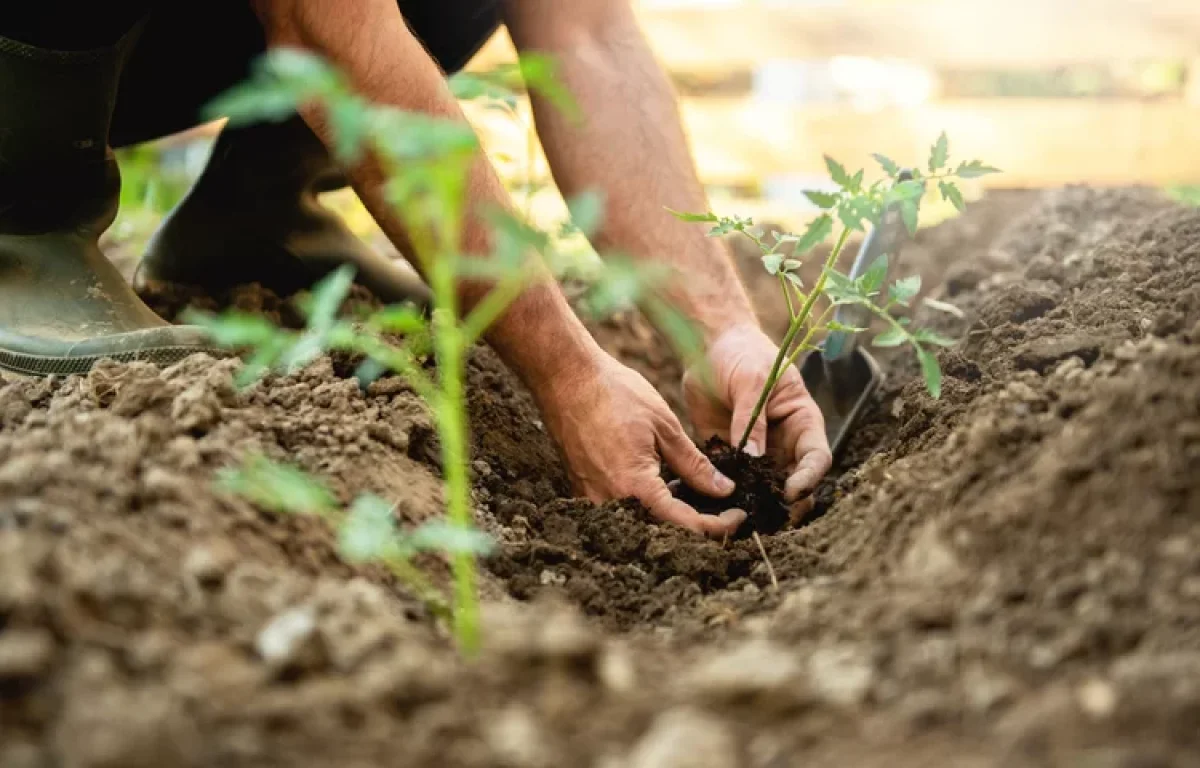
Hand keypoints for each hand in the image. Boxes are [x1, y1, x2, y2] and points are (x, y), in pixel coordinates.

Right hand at [537, 351, 746, 536]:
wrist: (566, 378)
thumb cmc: (615, 394)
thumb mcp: (665, 426)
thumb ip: (695, 465)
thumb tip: (724, 491)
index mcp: (635, 486)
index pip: (685, 525)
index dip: (718, 526)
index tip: (739, 516)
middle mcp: (611, 502)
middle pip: (663, 531)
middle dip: (698, 524)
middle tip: (723, 508)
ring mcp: (593, 498)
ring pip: (642, 523)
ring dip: (672, 515)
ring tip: (696, 493)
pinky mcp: (584, 490)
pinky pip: (622, 509)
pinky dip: (648, 503)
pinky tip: (664, 482)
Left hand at [682, 323, 832, 519]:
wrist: (709, 345)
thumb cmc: (741, 353)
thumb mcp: (751, 380)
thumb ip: (751, 419)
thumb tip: (752, 458)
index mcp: (801, 422)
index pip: (816, 458)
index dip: (809, 478)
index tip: (791, 493)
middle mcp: (783, 443)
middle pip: (794, 482)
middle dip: (786, 503)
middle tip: (769, 519)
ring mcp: (757, 452)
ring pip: (764, 488)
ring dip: (756, 504)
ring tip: (741, 519)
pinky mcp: (729, 455)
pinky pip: (731, 480)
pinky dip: (725, 494)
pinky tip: (712, 506)